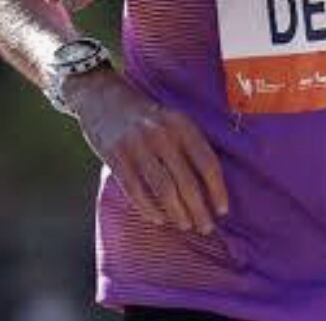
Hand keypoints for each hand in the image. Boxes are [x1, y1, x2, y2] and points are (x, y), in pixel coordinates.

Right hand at [66, 68, 228, 233]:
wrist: (103, 97)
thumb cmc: (146, 116)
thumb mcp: (172, 119)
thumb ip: (189, 144)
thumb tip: (209, 186)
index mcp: (182, 124)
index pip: (207, 162)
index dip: (217, 190)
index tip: (222, 210)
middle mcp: (162, 134)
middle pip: (187, 181)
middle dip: (199, 209)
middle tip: (205, 227)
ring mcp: (138, 145)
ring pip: (164, 189)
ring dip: (178, 213)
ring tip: (185, 225)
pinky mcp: (116, 156)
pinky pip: (136, 190)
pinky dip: (149, 208)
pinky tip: (158, 219)